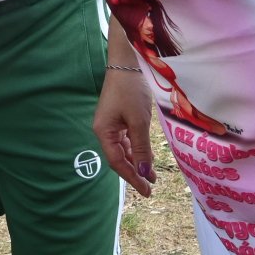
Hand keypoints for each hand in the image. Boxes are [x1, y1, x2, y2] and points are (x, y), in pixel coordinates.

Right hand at [95, 66, 156, 195]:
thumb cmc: (130, 90)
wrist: (126, 63)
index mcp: (104, 132)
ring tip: (151, 176)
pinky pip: (126, 140)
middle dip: (135, 172)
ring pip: (123, 150)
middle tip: (150, 187)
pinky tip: (146, 157)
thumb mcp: (139, 121)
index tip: (147, 191)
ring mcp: (110, 124)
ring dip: (137, 162)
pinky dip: (136, 149)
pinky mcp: (117, 118)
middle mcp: (104, 131)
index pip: (117, 162)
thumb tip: (145, 173)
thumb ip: (142, 148)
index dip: (132, 178)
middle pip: (119, 158)